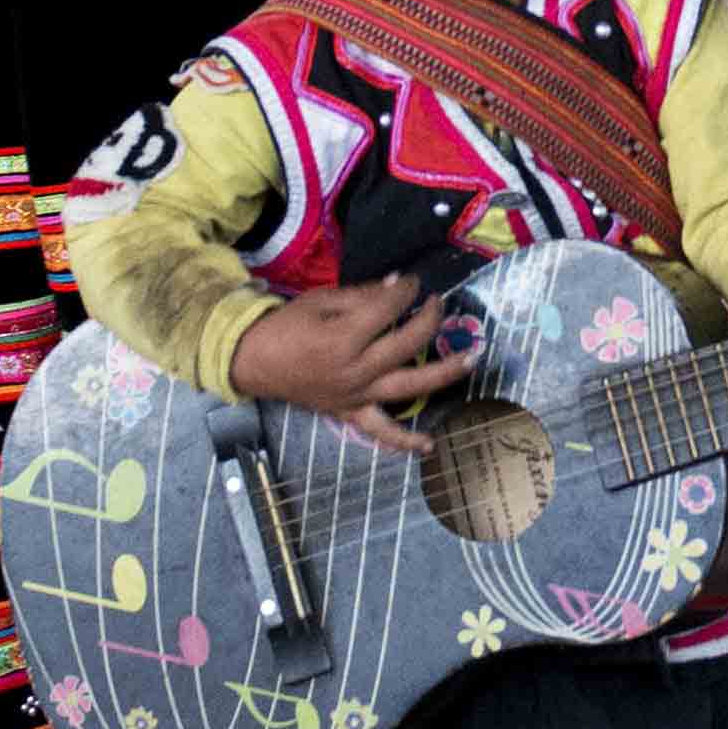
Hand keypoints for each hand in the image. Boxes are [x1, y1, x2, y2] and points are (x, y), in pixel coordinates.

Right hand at [233, 275, 481, 444]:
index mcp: (344, 337)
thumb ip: (363, 295)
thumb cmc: (287, 326)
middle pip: (407, 343)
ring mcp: (356, 395)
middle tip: (439, 304)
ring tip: (471, 359)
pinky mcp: (350, 413)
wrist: (255, 362)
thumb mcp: (321, 301)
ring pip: (409, 387)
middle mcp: (355, 369)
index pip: (389, 308)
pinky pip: (381, 433)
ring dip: (444, 373)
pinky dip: (405, 443)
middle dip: (430, 319)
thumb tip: (399, 285)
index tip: (413, 282)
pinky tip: (430, 446)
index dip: (407, 291)